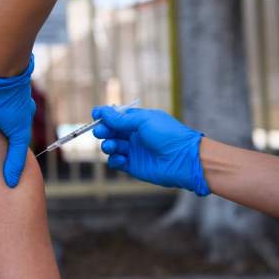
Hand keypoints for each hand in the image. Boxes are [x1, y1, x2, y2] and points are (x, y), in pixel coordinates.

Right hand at [91, 106, 209, 195]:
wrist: (184, 160)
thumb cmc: (168, 135)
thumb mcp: (144, 121)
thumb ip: (122, 119)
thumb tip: (103, 112)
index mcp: (138, 121)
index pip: (116, 116)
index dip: (105, 115)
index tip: (95, 114)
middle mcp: (134, 135)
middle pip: (111, 131)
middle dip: (103, 130)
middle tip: (100, 131)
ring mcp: (133, 151)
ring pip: (111, 146)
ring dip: (108, 145)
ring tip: (112, 146)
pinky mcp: (133, 166)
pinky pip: (116, 162)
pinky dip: (114, 159)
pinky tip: (121, 158)